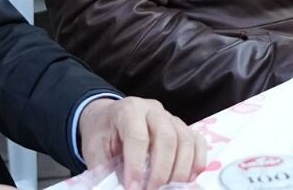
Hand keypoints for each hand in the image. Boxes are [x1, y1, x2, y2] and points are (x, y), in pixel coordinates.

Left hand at [77, 96, 204, 189]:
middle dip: (161, 171)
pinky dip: (197, 162)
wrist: (108, 118)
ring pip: (185, 139)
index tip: (133, 189)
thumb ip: (104, 170)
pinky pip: (197, 141)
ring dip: (180, 170)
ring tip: (169, 189)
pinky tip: (188, 180)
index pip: (137, 137)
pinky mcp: (182, 127)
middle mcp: (153, 109)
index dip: (136, 166)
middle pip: (166, 137)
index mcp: (128, 110)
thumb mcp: (94, 150)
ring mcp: (171, 117)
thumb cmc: (103, 134)